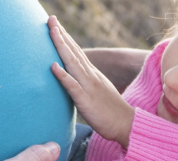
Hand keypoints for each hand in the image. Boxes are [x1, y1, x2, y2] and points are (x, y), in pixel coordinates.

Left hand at [47, 16, 134, 147]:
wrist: (127, 124)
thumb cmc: (110, 111)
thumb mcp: (97, 91)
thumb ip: (86, 82)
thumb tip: (73, 78)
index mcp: (92, 74)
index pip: (77, 52)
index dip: (65, 38)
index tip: (55, 24)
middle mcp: (91, 76)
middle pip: (73, 52)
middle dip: (61, 35)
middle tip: (50, 19)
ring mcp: (89, 87)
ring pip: (73, 63)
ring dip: (61, 47)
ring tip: (52, 32)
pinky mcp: (86, 101)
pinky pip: (73, 87)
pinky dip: (63, 75)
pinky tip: (53, 66)